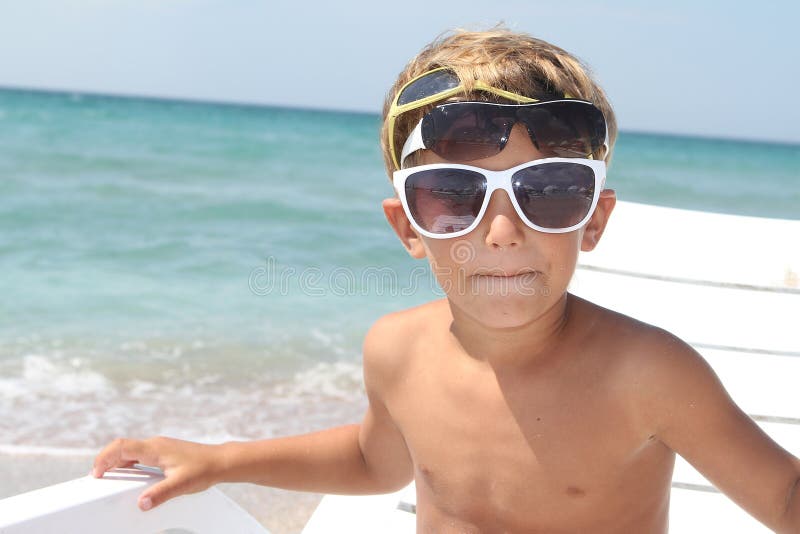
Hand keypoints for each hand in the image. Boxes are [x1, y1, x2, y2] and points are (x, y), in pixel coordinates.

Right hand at [92, 436, 224, 510]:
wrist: (220, 461)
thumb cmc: (203, 470)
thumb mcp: (181, 485)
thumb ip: (160, 494)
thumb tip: (141, 503)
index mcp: (155, 448)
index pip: (121, 447)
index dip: (104, 458)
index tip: (96, 474)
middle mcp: (155, 444)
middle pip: (122, 447)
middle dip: (106, 460)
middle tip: (97, 478)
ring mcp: (159, 446)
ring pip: (130, 450)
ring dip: (116, 461)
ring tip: (108, 477)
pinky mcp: (164, 451)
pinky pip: (139, 454)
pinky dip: (128, 462)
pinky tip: (129, 474)